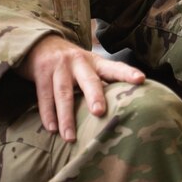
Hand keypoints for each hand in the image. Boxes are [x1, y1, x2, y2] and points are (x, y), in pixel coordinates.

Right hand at [24, 35, 144, 141]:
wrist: (40, 43)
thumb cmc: (72, 63)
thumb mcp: (89, 67)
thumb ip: (103, 83)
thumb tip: (124, 109)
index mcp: (95, 62)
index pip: (114, 67)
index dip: (127, 73)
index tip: (141, 80)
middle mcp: (78, 62)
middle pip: (88, 80)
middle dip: (94, 96)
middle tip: (99, 112)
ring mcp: (59, 67)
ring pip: (63, 93)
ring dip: (66, 117)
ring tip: (70, 138)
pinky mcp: (41, 72)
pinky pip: (44, 96)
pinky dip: (48, 114)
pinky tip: (52, 129)